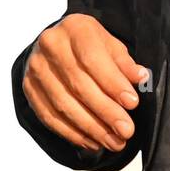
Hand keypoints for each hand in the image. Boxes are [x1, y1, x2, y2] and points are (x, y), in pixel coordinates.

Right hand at [21, 13, 149, 152]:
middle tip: (126, 131)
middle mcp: (50, 45)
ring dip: (91, 128)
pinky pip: (50, 117)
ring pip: (64, 105)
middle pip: (78, 85)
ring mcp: (36, 68)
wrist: (57, 43)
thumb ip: (124, 63)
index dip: (113, 83)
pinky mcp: (29, 88)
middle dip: (105, 111)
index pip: (92, 59)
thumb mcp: (110, 45)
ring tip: (114, 142)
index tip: (132, 103)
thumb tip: (140, 78)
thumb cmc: (89, 46)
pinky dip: (72, 133)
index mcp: (74, 28)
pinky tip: (92, 142)